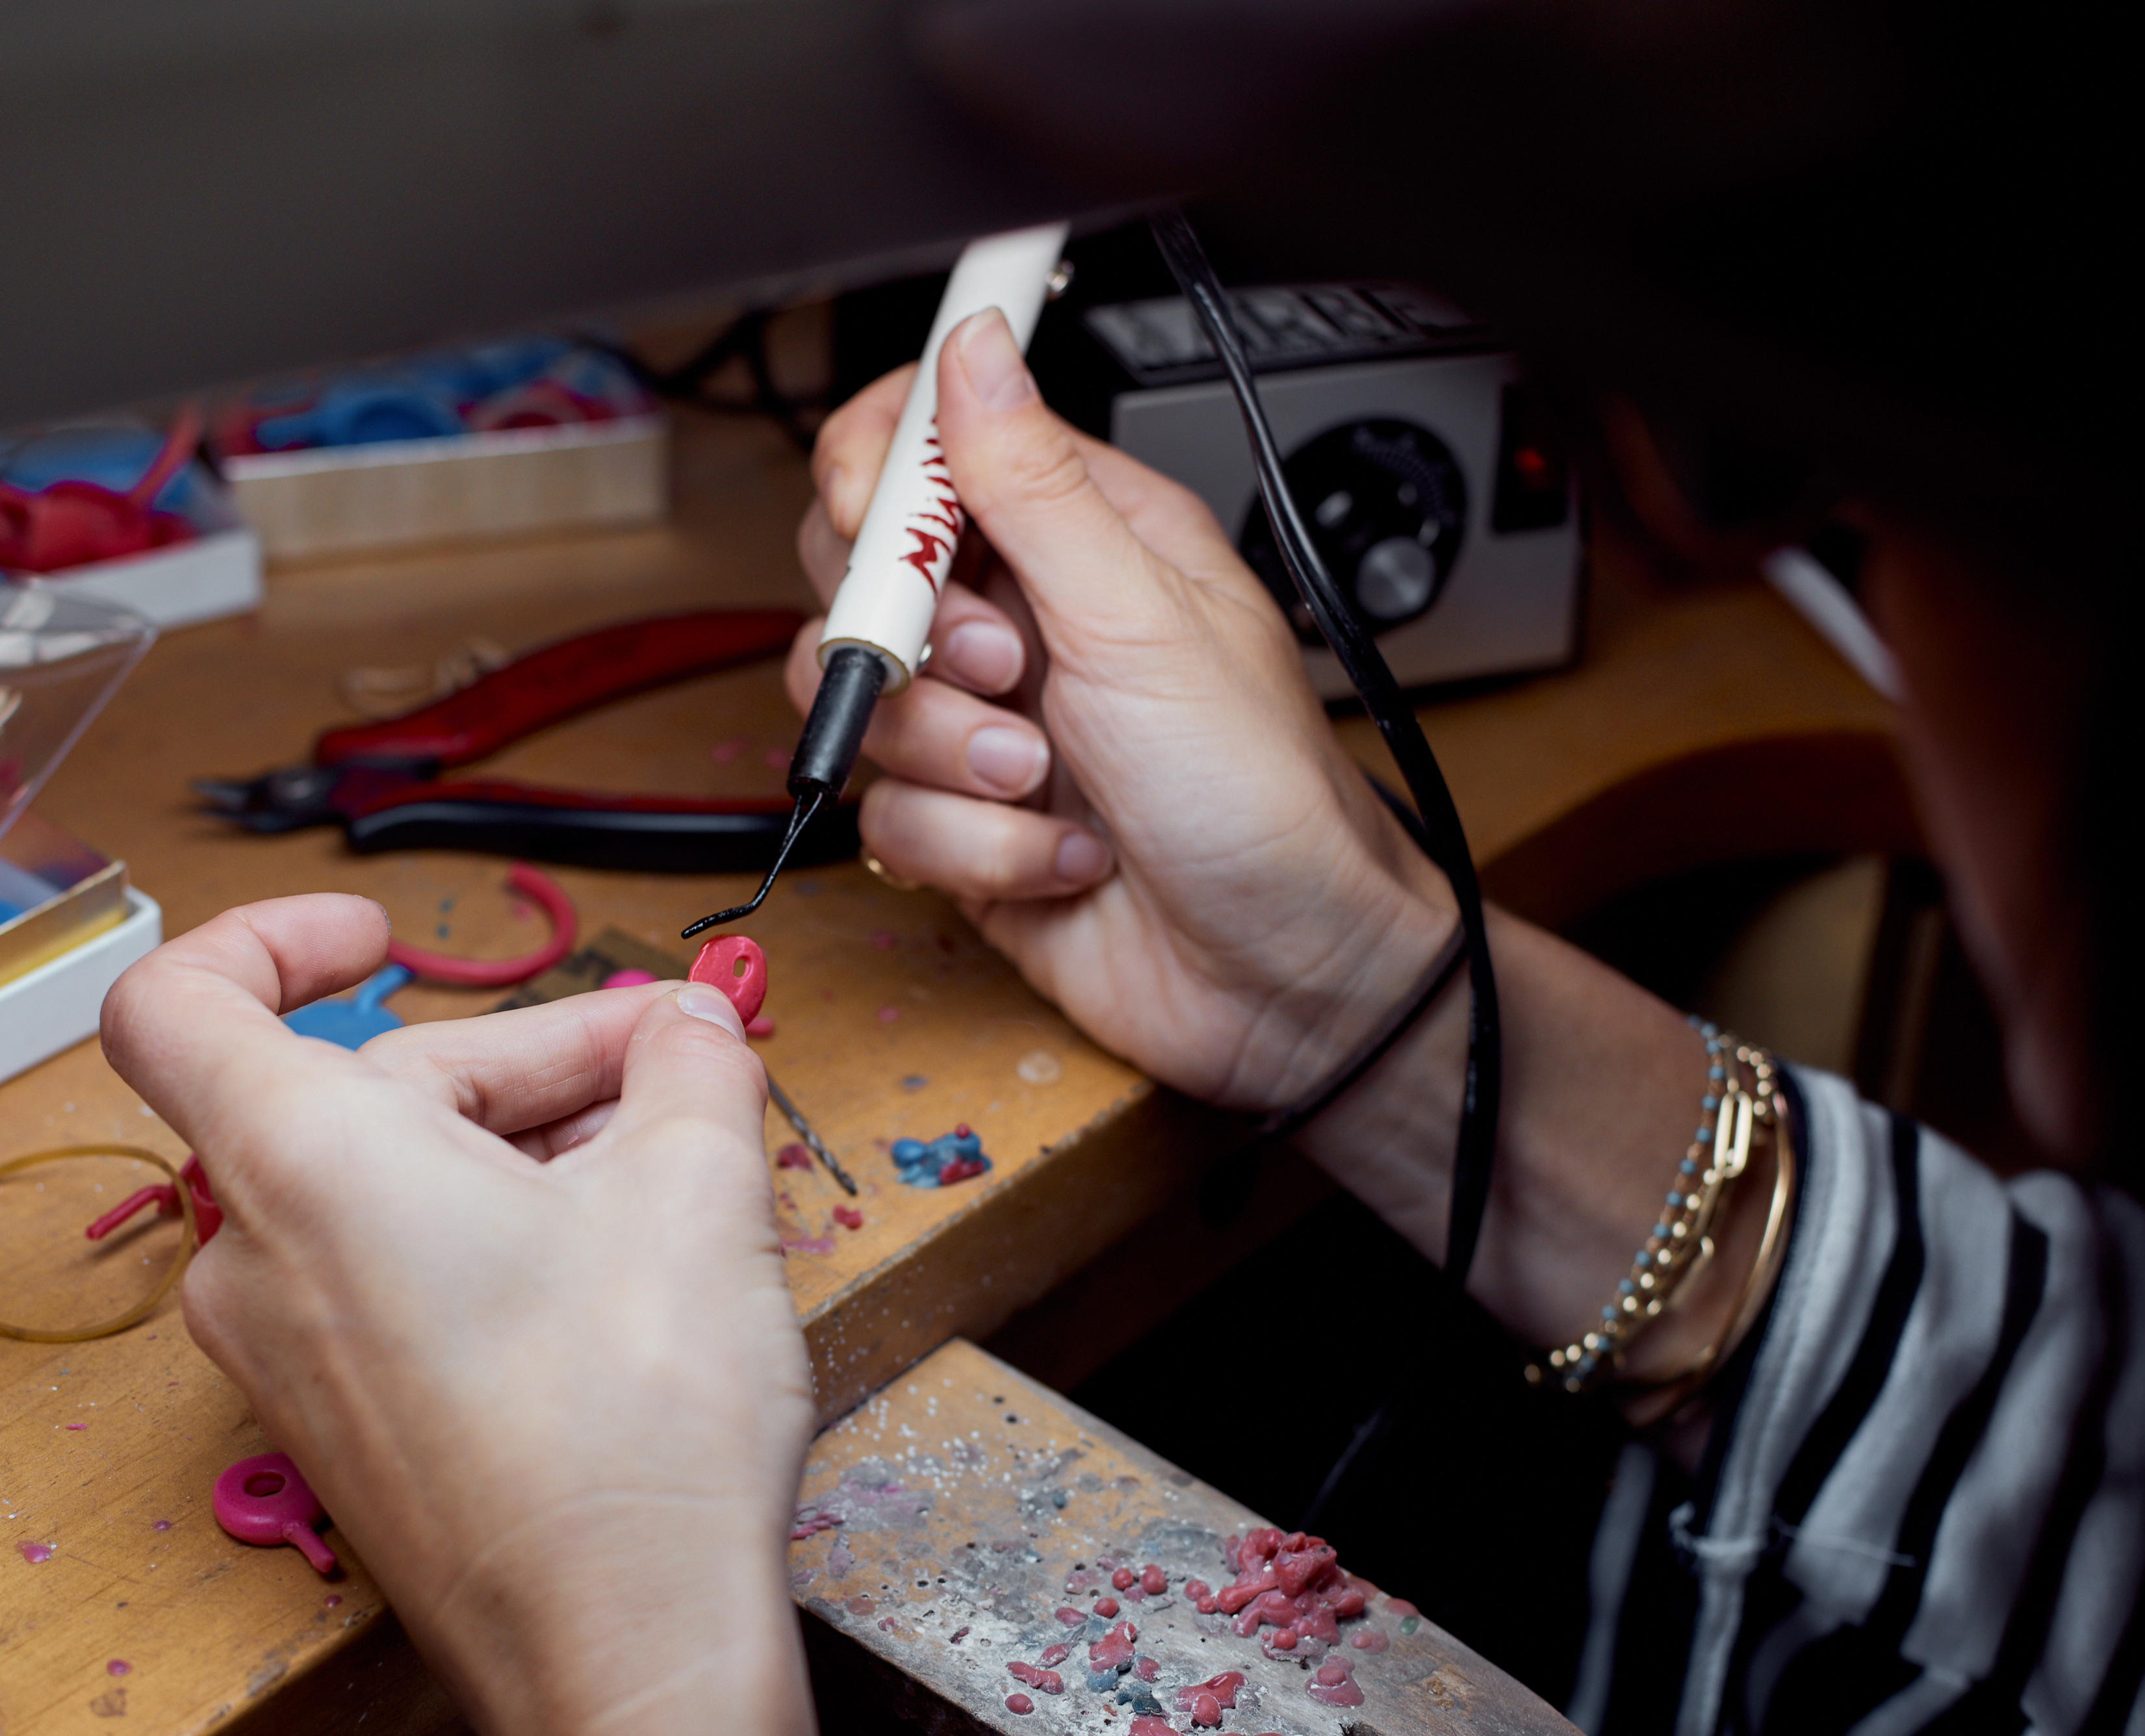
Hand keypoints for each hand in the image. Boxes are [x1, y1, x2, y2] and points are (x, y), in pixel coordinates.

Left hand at [101, 895, 829, 1735]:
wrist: (626, 1659)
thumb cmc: (630, 1437)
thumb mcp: (698, 1189)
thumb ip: (688, 1064)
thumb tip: (694, 1022)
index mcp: (301, 1164)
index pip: (177, 997)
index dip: (266, 936)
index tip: (378, 935)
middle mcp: (259, 1259)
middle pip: (365, 1092)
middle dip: (530, 1061)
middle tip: (672, 1063)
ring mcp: (290, 1358)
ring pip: (394, 1190)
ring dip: (527, 1151)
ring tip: (672, 1165)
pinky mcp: (342, 1426)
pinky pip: (396, 1278)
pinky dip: (493, 1237)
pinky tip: (622, 1256)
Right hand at [792, 308, 1457, 1111]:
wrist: (1282, 982)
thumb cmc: (1262, 796)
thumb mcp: (1141, 617)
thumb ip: (1035, 481)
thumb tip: (974, 344)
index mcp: (1084, 538)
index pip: (928, 448)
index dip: (875, 474)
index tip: (873, 520)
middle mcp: (1028, 623)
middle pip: (863, 577)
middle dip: (906, 638)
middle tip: (1002, 671)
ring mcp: (990, 729)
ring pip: (862, 704)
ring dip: (951, 757)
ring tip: (1045, 783)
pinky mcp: (966, 829)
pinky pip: (888, 815)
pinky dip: (972, 848)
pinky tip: (1062, 859)